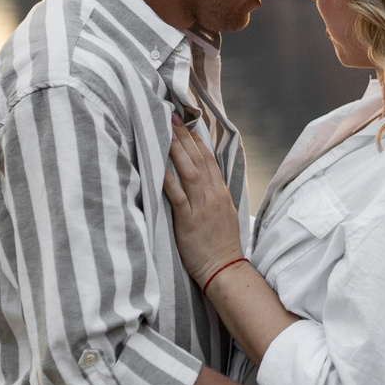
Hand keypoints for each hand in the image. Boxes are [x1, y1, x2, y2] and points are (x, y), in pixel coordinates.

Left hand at [163, 117, 242, 283]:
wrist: (225, 268)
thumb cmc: (220, 245)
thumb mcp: (222, 215)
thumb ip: (211, 197)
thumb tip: (201, 183)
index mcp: (220, 193)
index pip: (209, 160)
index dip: (198, 140)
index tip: (187, 123)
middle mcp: (212, 195)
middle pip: (199, 160)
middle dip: (185, 137)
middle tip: (173, 116)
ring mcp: (202, 207)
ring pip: (189, 172)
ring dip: (177, 150)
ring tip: (166, 131)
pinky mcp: (189, 221)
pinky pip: (178, 196)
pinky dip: (169, 180)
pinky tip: (159, 167)